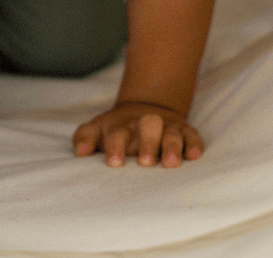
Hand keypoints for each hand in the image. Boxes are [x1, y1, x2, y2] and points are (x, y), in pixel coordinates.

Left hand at [72, 101, 203, 167]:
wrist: (146, 107)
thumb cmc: (119, 129)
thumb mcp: (99, 129)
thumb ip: (85, 137)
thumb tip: (78, 152)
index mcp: (122, 126)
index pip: (117, 134)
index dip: (115, 147)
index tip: (114, 163)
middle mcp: (145, 124)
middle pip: (148, 128)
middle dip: (147, 144)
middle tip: (145, 163)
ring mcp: (167, 127)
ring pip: (172, 134)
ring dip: (172, 147)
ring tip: (170, 164)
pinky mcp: (185, 130)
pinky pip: (192, 135)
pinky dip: (194, 144)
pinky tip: (194, 155)